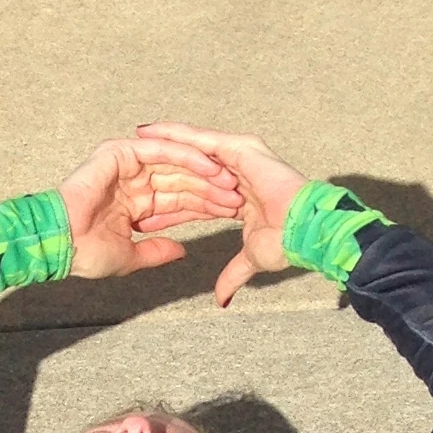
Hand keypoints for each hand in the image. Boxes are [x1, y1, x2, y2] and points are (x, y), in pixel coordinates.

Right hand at [57, 133, 241, 282]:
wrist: (60, 245)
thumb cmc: (86, 255)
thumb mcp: (131, 257)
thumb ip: (156, 252)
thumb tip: (181, 251)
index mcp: (136, 204)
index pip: (178, 200)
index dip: (204, 206)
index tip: (231, 214)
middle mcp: (133, 180)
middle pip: (181, 180)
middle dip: (210, 188)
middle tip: (238, 196)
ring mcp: (127, 164)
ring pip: (175, 163)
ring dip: (204, 171)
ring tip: (229, 182)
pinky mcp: (121, 153)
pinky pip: (161, 150)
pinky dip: (186, 157)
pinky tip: (209, 167)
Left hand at [134, 122, 309, 306]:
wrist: (303, 230)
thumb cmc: (286, 242)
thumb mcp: (251, 259)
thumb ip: (233, 274)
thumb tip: (221, 299)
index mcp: (237, 195)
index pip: (195, 198)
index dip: (168, 205)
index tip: (141, 211)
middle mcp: (236, 172)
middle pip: (190, 169)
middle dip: (160, 166)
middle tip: (129, 162)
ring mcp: (239, 157)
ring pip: (193, 148)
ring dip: (163, 143)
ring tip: (135, 138)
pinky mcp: (240, 149)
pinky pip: (201, 140)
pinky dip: (175, 136)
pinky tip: (151, 133)